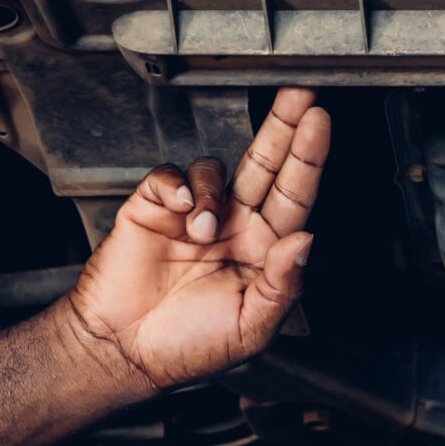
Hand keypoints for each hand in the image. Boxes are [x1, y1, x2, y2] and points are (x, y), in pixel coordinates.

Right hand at [59, 88, 331, 394]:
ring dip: (211, 192)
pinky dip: (176, 185)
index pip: (294, 197)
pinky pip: (170, 175)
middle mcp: (233, 227)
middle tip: (299, 96)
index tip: (320, 122)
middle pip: (264, 164)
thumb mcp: (251, 326)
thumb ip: (282, 284)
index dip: (308, 159)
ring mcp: (194, 214)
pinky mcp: (154, 207)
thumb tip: (305, 241)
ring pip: (215, 168)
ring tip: (199, 231)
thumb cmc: (189, 347)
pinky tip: (176, 209)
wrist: (125, 350)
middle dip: (282, 127)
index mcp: (262, 252)